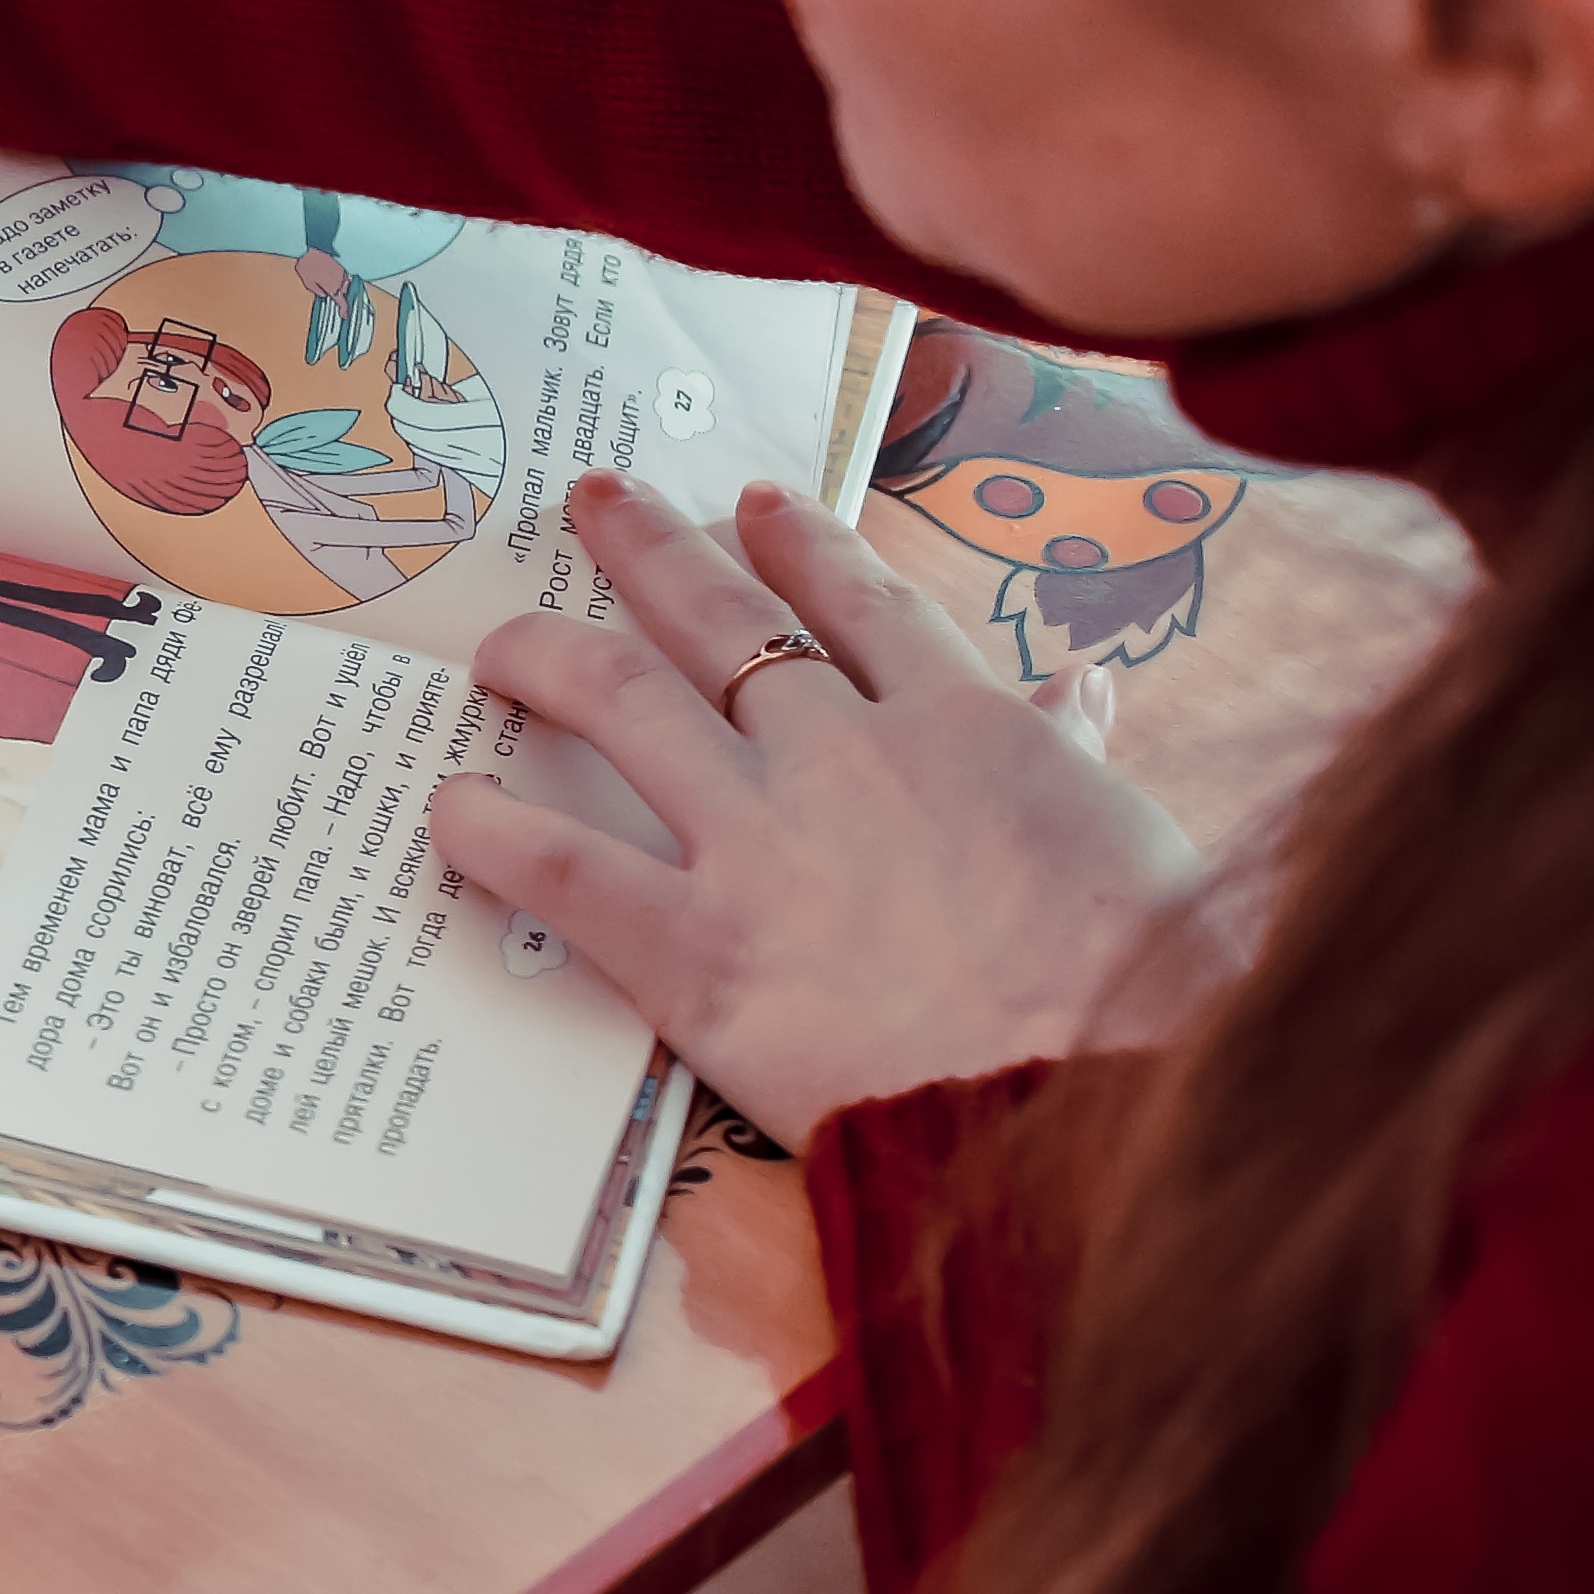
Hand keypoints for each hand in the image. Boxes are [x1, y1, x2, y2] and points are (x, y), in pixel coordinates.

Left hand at [430, 475, 1199, 1145]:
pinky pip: (564, 867)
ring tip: (497, 643)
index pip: (864, 604)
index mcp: (965, 725)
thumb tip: (1078, 686)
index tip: (753, 505)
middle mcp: (844, 753)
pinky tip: (447, 808)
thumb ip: (1074, 753)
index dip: (802, 547)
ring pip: (624, 702)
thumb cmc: (1146, 987)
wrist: (1092, 1092)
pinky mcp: (694, 945)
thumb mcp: (1133, 840)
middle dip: (648, 549)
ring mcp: (760, 840)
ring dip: (548, 656)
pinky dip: (493, 830)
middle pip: (718, 620)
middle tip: (594, 501)